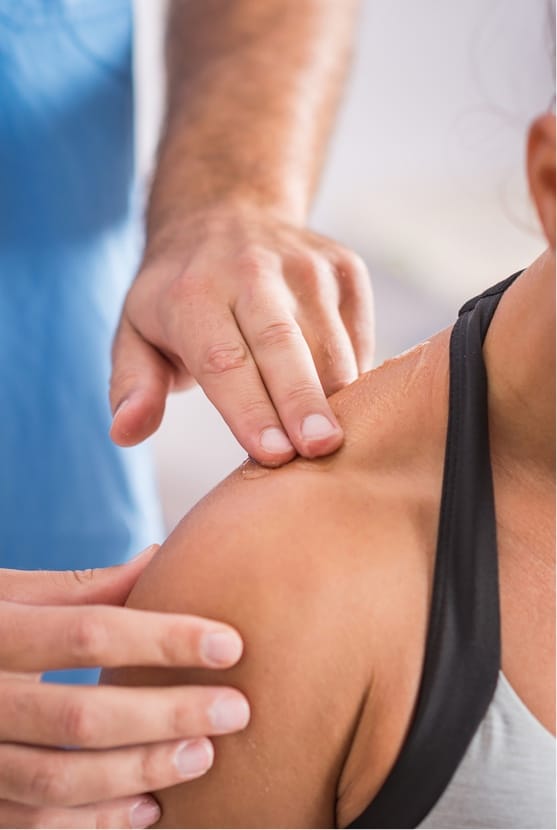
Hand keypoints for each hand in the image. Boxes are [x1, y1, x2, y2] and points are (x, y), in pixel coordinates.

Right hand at [0, 549, 247, 828]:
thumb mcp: (7, 594)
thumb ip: (79, 588)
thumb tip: (159, 557)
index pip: (89, 632)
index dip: (164, 638)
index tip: (230, 643)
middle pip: (81, 716)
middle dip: (167, 715)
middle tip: (235, 709)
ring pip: (60, 780)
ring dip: (140, 772)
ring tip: (204, 756)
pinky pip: (36, 824)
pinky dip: (97, 822)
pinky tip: (149, 809)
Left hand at [110, 205, 373, 464]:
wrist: (229, 212)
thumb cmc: (179, 295)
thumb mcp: (136, 332)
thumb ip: (133, 385)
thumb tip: (125, 432)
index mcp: (192, 293)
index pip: (223, 360)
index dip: (249, 409)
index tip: (272, 455)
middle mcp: (251, 272)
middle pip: (282, 345)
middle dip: (302, 400)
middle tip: (321, 449)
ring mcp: (305, 266)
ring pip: (329, 341)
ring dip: (336, 396)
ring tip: (340, 443)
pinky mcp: (344, 269)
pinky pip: (356, 332)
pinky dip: (355, 374)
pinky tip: (345, 406)